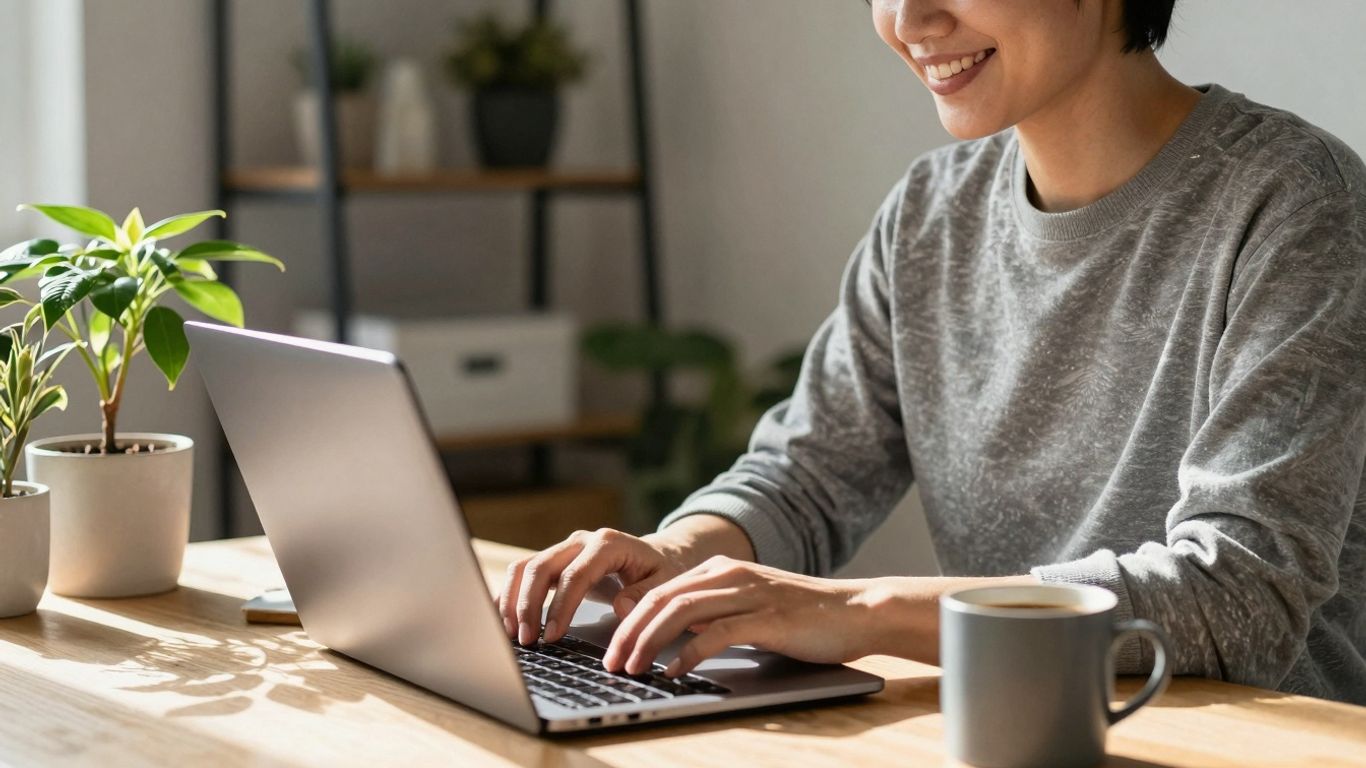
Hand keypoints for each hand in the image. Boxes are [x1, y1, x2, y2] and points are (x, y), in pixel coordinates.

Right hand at [497, 528, 691, 645]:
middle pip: (541, 566)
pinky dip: (509, 593)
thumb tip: (622, 608)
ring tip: (511, 634)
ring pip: (525, 566)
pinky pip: (523, 572)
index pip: (575, 575)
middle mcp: (580, 541)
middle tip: (526, 640)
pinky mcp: (554, 560)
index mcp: (607, 544)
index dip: (560, 606)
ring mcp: (564, 548)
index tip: (552, 636)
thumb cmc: (660, 571)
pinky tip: (502, 617)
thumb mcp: (665, 583)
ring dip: (513, 600)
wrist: (655, 556)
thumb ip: (645, 595)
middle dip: (528, 605)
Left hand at [603, 556, 876, 677]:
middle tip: (611, 663)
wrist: (856, 611)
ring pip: (681, 612)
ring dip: (649, 642)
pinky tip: (674, 670)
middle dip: (629, 632)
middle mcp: (729, 575)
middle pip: (662, 599)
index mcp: (722, 570)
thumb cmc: (803, 617)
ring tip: (633, 668)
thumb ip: (714, 615)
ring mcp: (748, 594)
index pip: (660, 591)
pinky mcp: (767, 617)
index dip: (630, 620)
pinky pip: (717, 633)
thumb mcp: (749, 607)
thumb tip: (674, 635)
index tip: (611, 648)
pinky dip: (689, 653)